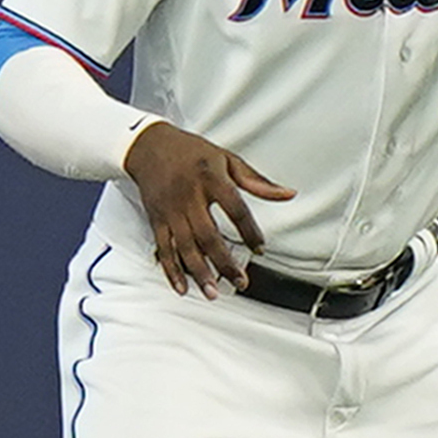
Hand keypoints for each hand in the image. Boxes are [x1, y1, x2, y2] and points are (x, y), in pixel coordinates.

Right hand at [121, 123, 296, 295]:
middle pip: (208, 235)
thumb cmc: (191, 152)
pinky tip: (183, 287)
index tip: (260, 248)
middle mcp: (189, 196)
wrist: (149, 145)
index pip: (236, 209)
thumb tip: (288, 194)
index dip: (250, 231)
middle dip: (224, 262)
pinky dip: (172, 270)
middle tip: (239, 282)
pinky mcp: (156, 219)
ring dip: (199, 272)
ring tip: (213, 292)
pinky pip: (164, 248)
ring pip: (185, 247)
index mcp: (211, 178)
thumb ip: (257, 181)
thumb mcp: (228, 159)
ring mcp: (170, 210)